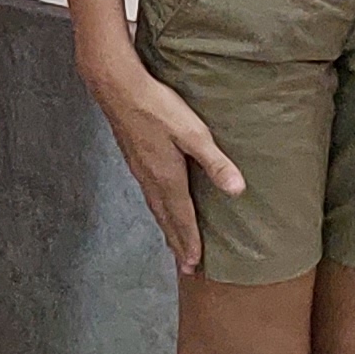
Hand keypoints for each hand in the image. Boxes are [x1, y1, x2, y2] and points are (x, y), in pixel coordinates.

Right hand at [90, 53, 234, 271]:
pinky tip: (158, 204)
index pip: (182, 217)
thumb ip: (215, 162)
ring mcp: (139, 169)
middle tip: (185, 266)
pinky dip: (157, 209)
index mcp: (167, 177)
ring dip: (166, 227)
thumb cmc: (156, 107)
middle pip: (166, 218)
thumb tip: (238, 191)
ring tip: (173, 243)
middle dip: (176, 242)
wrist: (116, 86)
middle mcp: (150, 179)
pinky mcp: (133, 158)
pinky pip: (148, 194)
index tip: (195, 264)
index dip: (190, 241)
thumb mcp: (193, 132)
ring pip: (155, 207)